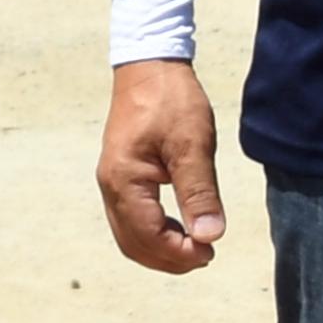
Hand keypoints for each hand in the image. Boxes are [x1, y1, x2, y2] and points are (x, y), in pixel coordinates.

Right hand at [96, 59, 226, 272]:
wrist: (150, 64)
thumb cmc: (171, 100)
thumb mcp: (192, 145)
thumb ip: (200, 193)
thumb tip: (210, 237)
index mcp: (125, 180)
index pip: (149, 236)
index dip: (180, 253)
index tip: (211, 251)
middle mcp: (110, 185)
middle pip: (133, 243)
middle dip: (169, 259)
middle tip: (206, 255)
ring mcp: (112, 180)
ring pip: (129, 234)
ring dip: (160, 249)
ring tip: (196, 246)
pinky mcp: (120, 174)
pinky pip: (130, 218)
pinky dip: (153, 233)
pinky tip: (179, 228)